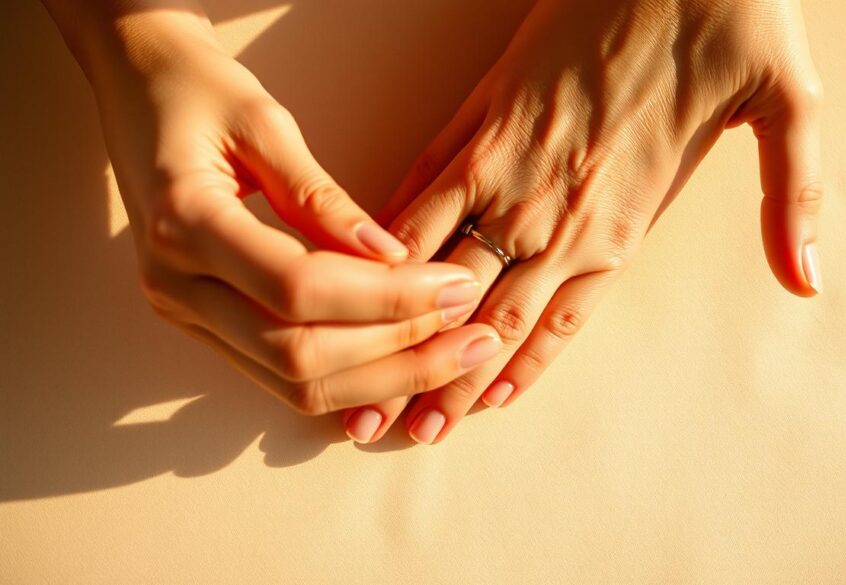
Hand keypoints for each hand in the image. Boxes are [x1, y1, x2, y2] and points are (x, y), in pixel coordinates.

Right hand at [54, 7, 500, 412]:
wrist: (137, 89)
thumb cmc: (200, 90)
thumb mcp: (263, 122)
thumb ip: (322, 197)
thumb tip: (391, 256)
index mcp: (183, 224)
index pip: (298, 289)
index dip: (387, 298)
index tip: (454, 284)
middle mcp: (174, 286)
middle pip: (297, 355)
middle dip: (396, 350)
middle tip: (470, 326)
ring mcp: (184, 313)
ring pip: (292, 383)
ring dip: (382, 377)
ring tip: (456, 352)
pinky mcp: (204, 324)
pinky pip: (281, 374)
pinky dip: (350, 375)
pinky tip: (406, 358)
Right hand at [343, 0, 823, 442]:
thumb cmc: (732, 18)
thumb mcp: (790, 106)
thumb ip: (790, 202)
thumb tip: (809, 284)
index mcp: (624, 213)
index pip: (553, 319)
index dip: (506, 372)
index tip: (464, 415)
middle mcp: (556, 201)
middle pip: (486, 307)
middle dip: (439, 370)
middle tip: (393, 424)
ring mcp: (510, 157)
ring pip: (443, 257)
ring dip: (398, 318)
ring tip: (365, 365)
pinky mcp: (484, 112)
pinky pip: (424, 181)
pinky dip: (394, 231)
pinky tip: (364, 268)